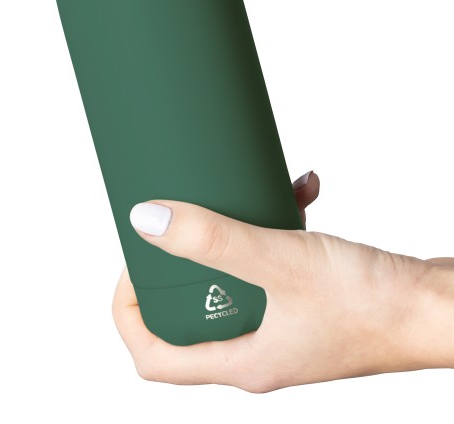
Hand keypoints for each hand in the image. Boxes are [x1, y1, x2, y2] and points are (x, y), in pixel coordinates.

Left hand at [113, 171, 453, 390]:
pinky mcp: (309, 300)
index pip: (155, 359)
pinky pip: (273, 260)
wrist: (443, 306)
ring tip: (238, 192)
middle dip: (178, 261)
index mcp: (242, 362)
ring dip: (231, 229)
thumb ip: (211, 239)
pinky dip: (275, 223)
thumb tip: (145, 220)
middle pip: (186, 313)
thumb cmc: (373, 302)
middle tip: (178, 219)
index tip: (133, 263)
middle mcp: (259, 350)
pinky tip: (295, 189)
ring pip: (231, 277)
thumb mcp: (277, 260)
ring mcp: (285, 325)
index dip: (128, 313)